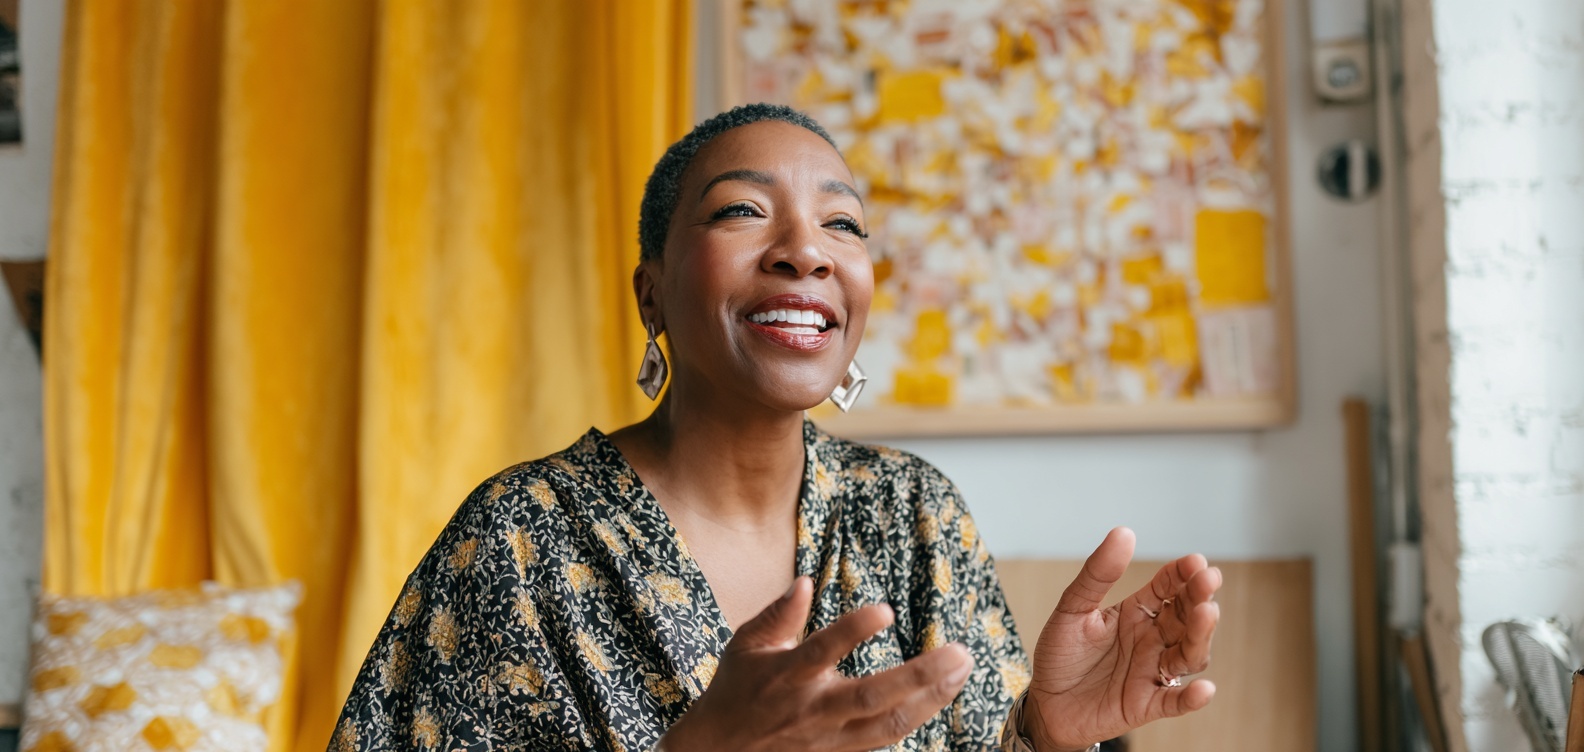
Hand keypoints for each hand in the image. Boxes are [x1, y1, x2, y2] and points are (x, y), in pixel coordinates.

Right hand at [660, 577, 974, 751]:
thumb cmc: (736, 688)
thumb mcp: (745, 644)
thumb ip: (778, 614)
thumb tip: (806, 582)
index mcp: (785, 675)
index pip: (822, 651)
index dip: (853, 631)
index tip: (886, 610)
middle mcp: (810, 709)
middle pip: (871, 698)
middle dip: (919, 677)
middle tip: (960, 652)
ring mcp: (828, 737)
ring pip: (887, 724)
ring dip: (930, 699)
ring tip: (962, 670)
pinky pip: (884, 738)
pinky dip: (917, 717)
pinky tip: (941, 695)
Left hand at [1021, 528, 1221, 750]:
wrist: (1045, 703)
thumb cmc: (1061, 655)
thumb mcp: (1073, 609)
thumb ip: (1097, 575)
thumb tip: (1123, 532)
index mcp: (1137, 613)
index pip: (1168, 588)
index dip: (1183, 574)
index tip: (1195, 561)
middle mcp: (1152, 640)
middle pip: (1186, 618)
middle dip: (1199, 598)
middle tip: (1207, 581)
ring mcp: (1152, 672)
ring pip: (1189, 654)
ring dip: (1200, 636)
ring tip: (1205, 615)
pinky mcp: (1146, 704)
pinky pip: (1174, 701)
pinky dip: (1191, 698)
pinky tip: (1203, 689)